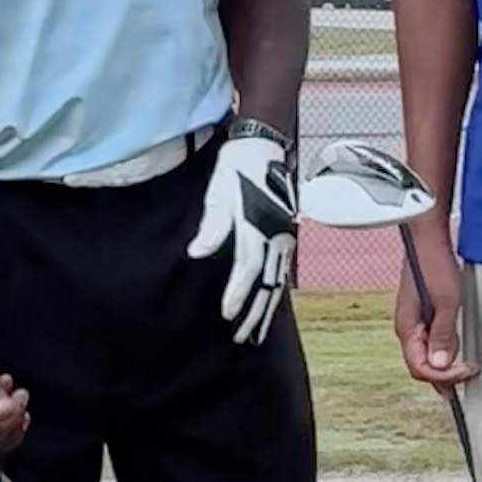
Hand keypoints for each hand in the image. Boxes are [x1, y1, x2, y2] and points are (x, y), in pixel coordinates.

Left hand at [185, 134, 296, 346]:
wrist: (262, 144)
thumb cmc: (236, 167)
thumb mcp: (217, 192)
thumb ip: (211, 226)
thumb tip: (197, 254)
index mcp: (256, 224)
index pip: (247, 268)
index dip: (237, 293)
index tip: (226, 315)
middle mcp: (275, 233)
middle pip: (267, 281)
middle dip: (255, 311)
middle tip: (243, 337)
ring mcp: (284, 234)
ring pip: (278, 279)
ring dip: (267, 306)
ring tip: (258, 330)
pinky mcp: (285, 232)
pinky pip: (281, 268)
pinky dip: (275, 290)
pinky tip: (269, 302)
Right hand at [394, 219, 476, 390]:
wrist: (427, 237)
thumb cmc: (435, 264)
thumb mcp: (446, 302)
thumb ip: (443, 335)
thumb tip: (440, 366)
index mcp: (407, 329)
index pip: (421, 368)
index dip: (445, 376)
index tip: (469, 370)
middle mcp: (406, 329)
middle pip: (421, 366)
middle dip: (444, 376)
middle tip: (470, 375)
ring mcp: (413, 321)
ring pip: (425, 355)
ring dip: (444, 365)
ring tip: (466, 368)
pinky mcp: (421, 313)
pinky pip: (429, 341)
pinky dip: (443, 350)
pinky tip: (457, 350)